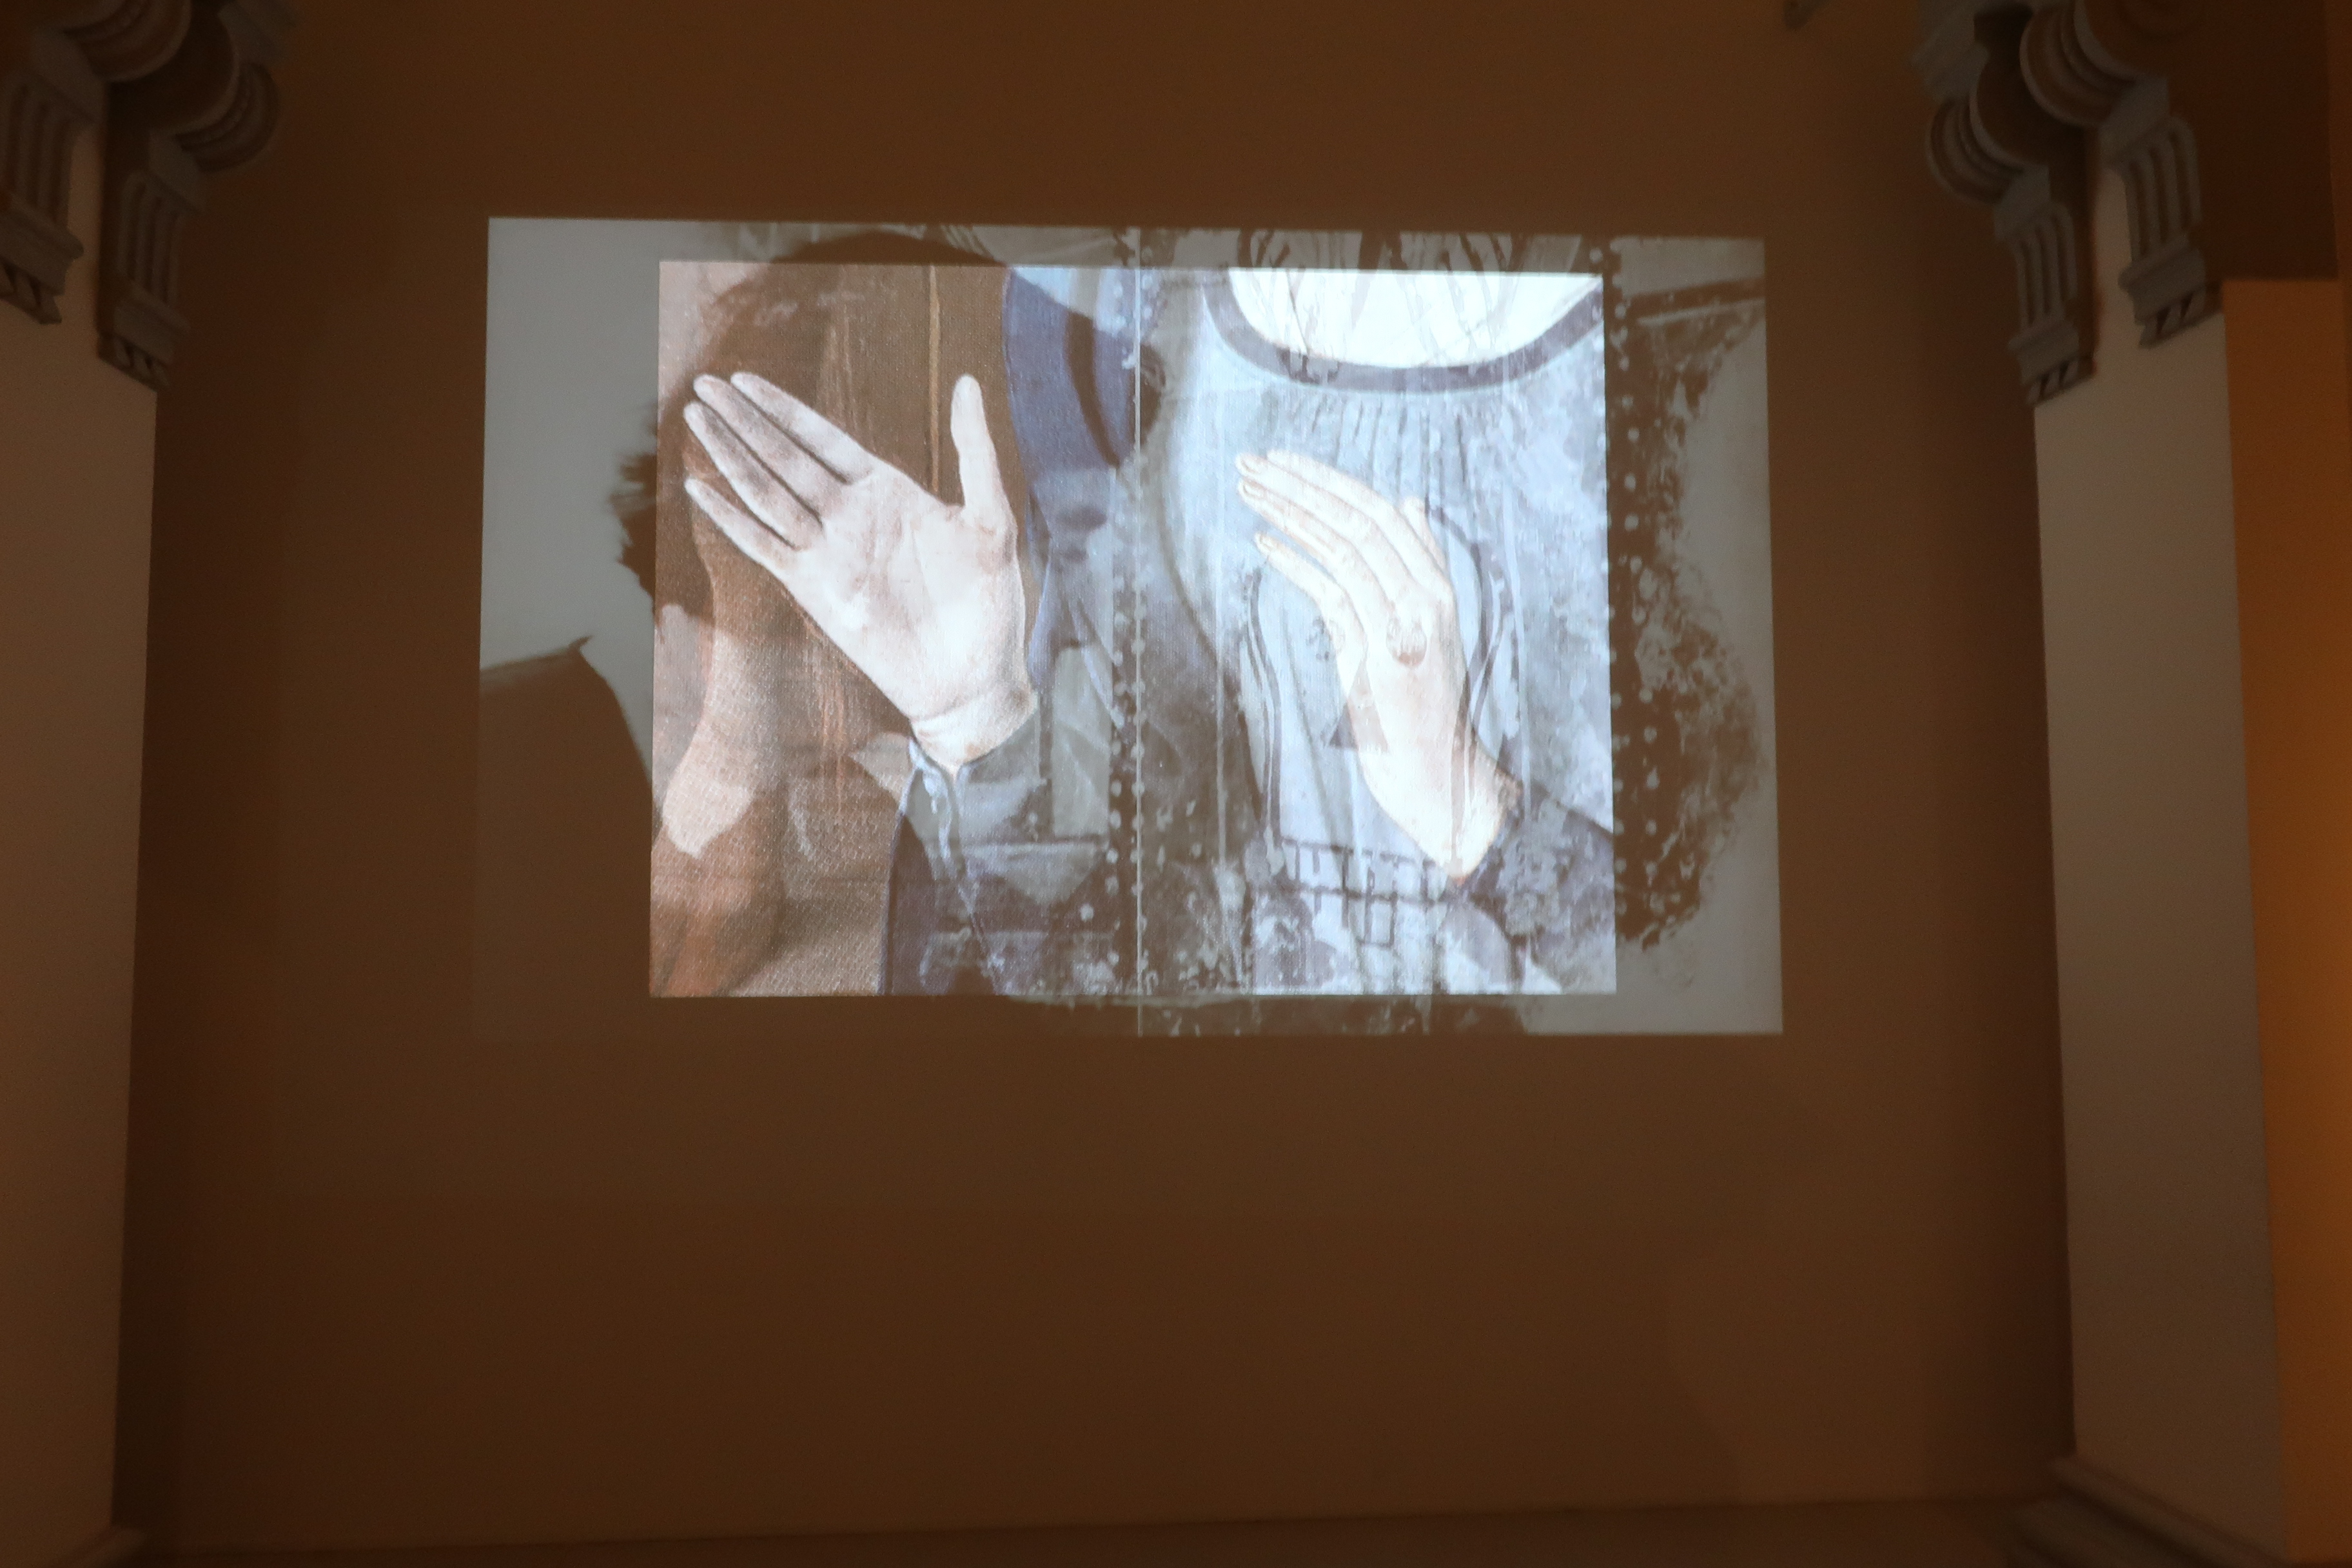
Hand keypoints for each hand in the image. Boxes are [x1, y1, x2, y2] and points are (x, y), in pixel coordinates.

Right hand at [684, 371, 1034, 768]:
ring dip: (731, 457)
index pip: (821, 437)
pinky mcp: (815, 590)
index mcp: (886, 490)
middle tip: (703, 385)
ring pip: (766, 493)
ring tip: (696, 419)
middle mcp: (848, 515)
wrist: (974, 679)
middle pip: (784, 456)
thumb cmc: (991, 604)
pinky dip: (732, 520)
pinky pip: (764, 547)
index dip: (782, 408)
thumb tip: (968, 382)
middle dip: (744, 421)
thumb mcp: (992, 520)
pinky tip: (700, 491)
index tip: (744, 379)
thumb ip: (976, 452)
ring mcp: (828, 552)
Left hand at [1240, 452, 1519, 877]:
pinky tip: (1261, 542)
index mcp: (1435, 585)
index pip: (1379, 512)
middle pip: (1356, 519)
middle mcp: (1424, 597)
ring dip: (1288, 513)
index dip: (1328, 481)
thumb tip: (1409, 501)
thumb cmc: (1422, 705)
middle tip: (1252, 460)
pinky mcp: (1377, 657)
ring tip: (1247, 489)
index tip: (1283, 461)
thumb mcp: (1420, 626)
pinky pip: (1331, 594)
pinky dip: (1294, 564)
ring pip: (1342, 547)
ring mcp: (1402, 626)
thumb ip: (1416, 565)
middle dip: (1300, 484)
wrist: (1438, 774)